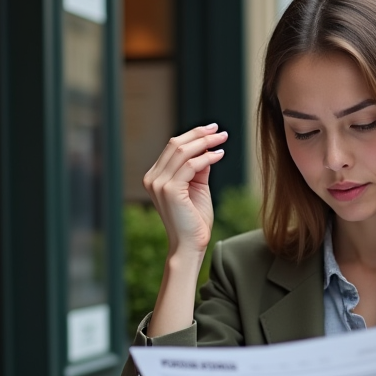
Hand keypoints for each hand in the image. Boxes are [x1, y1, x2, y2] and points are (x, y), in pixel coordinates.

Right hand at [143, 123, 227, 258]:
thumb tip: (207, 148)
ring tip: (222, 139)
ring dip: (205, 142)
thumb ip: (199, 168)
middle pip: (176, 144)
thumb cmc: (194, 220)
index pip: (172, 147)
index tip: (212, 129)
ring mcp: (159, 184)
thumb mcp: (197, 188)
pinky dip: (207, 157)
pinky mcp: (170, 190)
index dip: (193, 135)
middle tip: (219, 130)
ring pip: (183, 152)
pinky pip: (191, 165)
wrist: (190, 245)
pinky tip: (219, 154)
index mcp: (155, 177)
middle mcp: (153, 178)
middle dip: (200, 134)